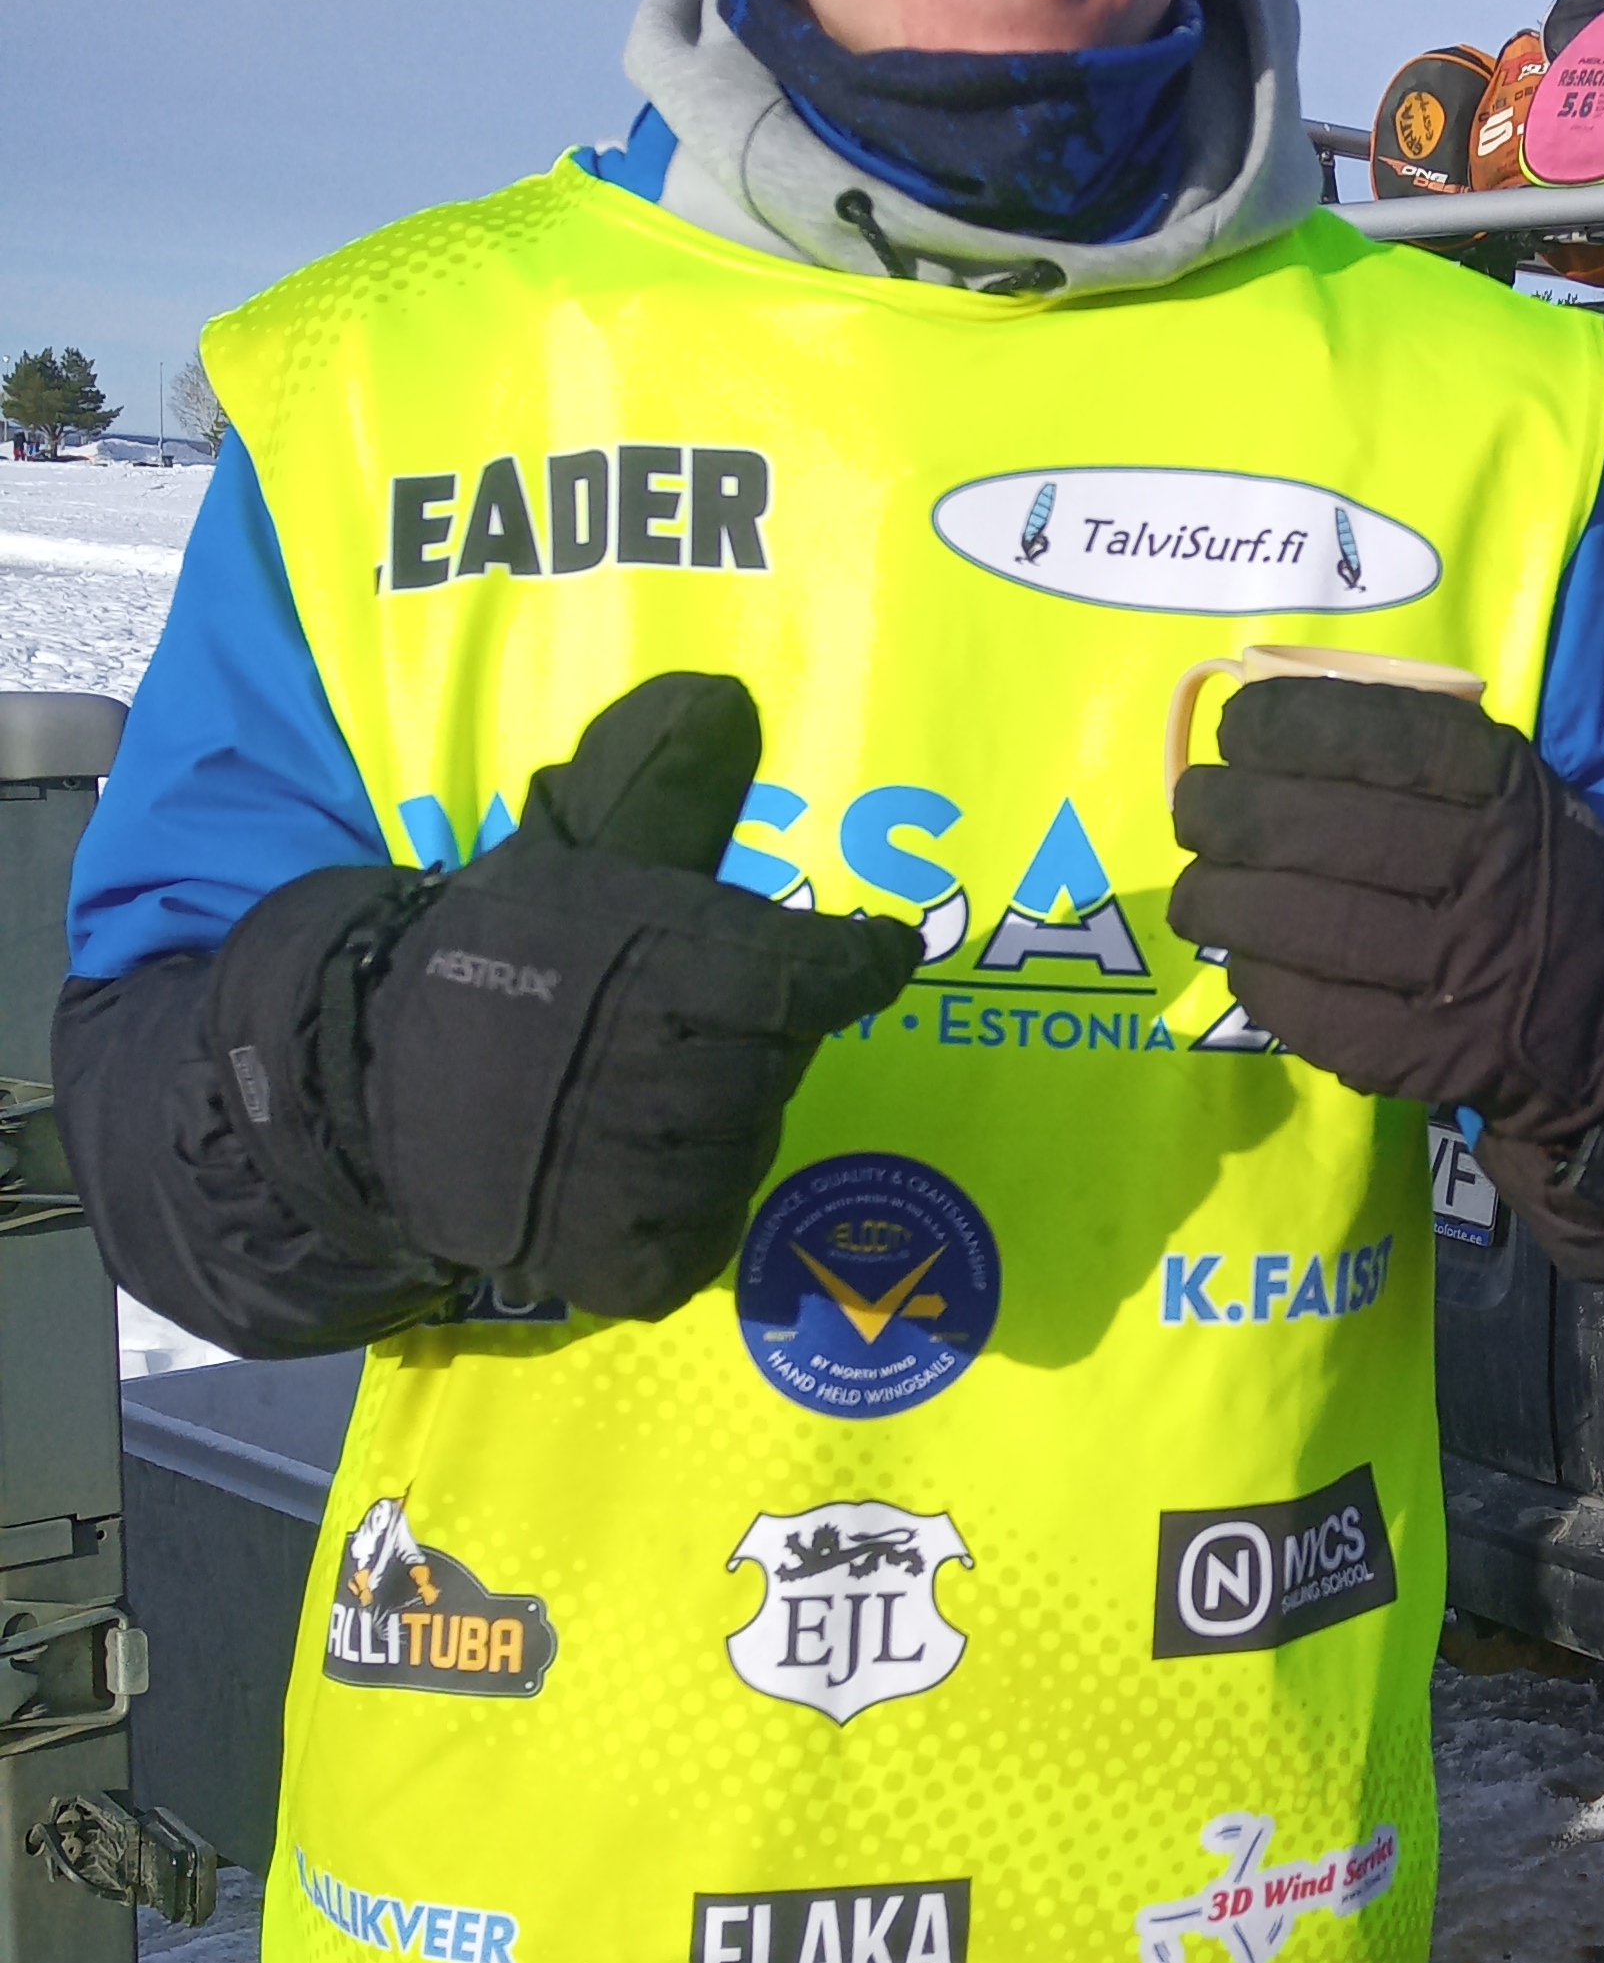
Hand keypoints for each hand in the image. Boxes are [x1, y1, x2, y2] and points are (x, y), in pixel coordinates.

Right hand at [211, 675, 919, 1320]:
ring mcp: (654, 1182)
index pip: (824, 974)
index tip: (879, 953)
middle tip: (686, 1025)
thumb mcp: (574, 854)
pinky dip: (680, 1205)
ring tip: (638, 1093)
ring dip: (714, 1121)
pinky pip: (703, 1233)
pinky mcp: (633, 1264)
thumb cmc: (495, 963)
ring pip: (746, 1147)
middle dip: (749, 1039)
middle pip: (781, 1062)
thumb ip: (660, 784)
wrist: (366, 1087)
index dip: (856, 963)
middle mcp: (673, 1079)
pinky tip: (627, 1166)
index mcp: (674, 967)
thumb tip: (728, 697)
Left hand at [1166, 675, 1603, 1141]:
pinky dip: (1263, 982)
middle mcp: (1487, 873)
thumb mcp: (1522, 795)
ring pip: (1307, 924)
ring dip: (1222, 902)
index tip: (1238, 728)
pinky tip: (1246, 961)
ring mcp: (1461, 971)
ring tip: (1196, 894)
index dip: (1285, 725)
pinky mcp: (1433, 1054)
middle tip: (1194, 809)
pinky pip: (1318, 1013)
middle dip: (1227, 812)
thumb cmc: (1548, 886)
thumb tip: (1279, 723)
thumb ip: (1425, 759)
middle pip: (1321, 829)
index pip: (1378, 737)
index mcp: (1509, 791)